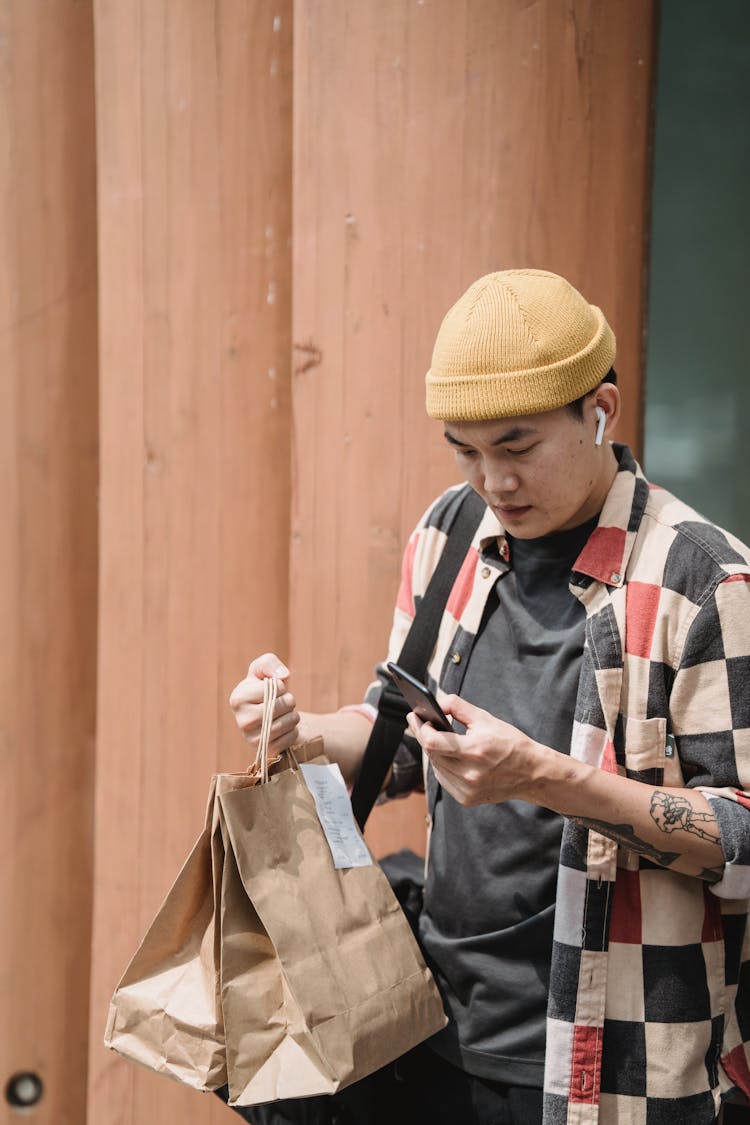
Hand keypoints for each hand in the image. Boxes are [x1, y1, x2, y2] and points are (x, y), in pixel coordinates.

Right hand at [229, 653, 300, 755]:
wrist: (268, 718)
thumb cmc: (264, 689)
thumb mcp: (262, 670)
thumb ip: (270, 663)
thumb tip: (283, 676)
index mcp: (237, 699)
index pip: (274, 687)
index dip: (280, 686)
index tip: (272, 690)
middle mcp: (242, 721)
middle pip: (282, 705)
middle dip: (289, 700)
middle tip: (281, 703)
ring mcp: (253, 739)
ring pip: (289, 721)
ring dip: (293, 715)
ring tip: (283, 715)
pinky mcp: (267, 752)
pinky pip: (292, 737)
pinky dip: (293, 731)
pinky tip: (283, 729)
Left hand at [406, 693, 556, 806]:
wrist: (533, 773)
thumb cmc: (511, 743)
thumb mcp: (486, 718)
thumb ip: (457, 707)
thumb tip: (436, 702)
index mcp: (475, 750)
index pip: (433, 742)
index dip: (420, 728)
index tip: (416, 717)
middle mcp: (470, 774)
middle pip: (431, 753)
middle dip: (424, 736)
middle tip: (422, 723)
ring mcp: (467, 789)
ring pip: (436, 767)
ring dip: (434, 752)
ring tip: (439, 739)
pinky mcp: (467, 799)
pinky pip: (444, 779)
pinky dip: (443, 766)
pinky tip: (451, 757)